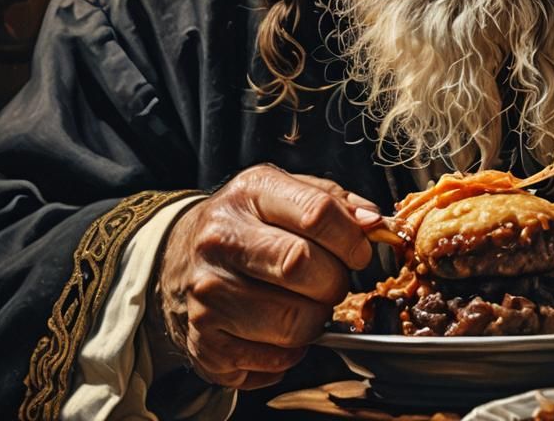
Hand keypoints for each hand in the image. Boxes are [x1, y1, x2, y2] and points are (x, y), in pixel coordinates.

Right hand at [156, 164, 381, 389]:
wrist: (178, 256)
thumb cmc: (249, 222)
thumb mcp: (287, 192)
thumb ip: (337, 202)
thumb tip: (375, 223)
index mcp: (250, 193)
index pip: (316, 213)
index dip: (352, 238)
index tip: (359, 252)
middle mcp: (221, 240)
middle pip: (302, 267)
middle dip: (334, 281)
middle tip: (332, 280)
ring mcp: (207, 294)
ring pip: (291, 322)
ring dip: (316, 320)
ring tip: (307, 304)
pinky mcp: (204, 343)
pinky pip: (272, 361)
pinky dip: (291, 352)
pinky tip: (281, 330)